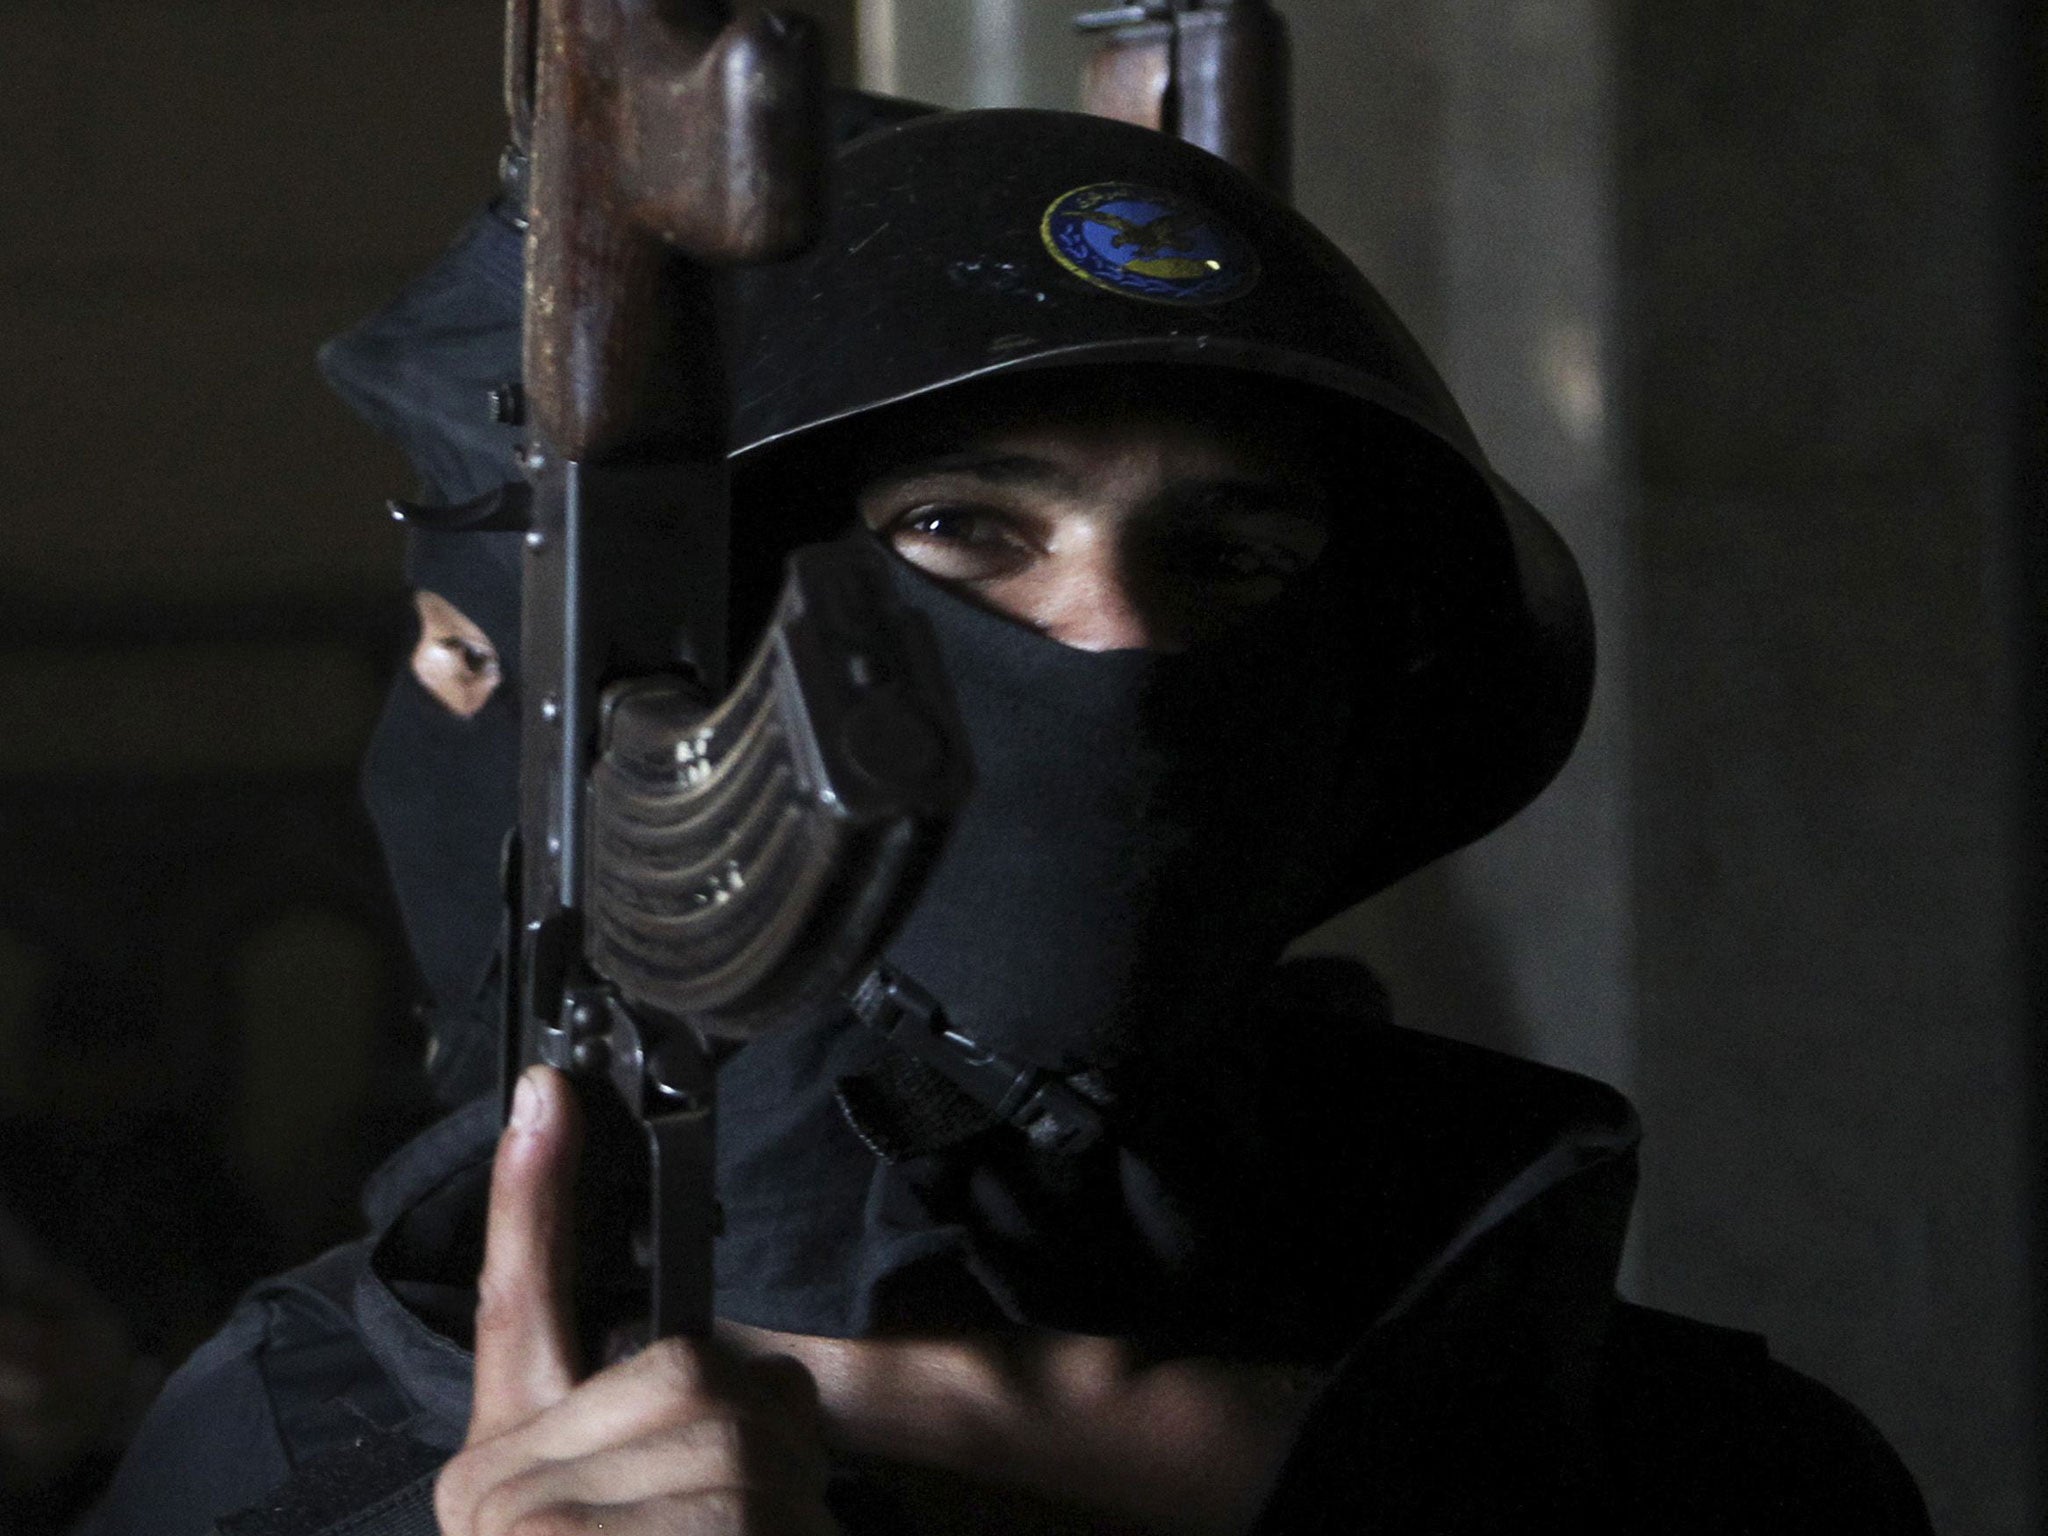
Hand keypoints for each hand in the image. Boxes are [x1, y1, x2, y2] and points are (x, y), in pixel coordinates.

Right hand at [435, 1066, 834, 1535]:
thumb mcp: (640, 1510)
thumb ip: (642, 1428)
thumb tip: (696, 1372)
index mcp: (502, 1465)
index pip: (517, 1303)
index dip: (532, 1193)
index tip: (547, 1093)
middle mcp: (499, 1488)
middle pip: (687, 1372)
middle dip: (764, 1441)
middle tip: (757, 1524)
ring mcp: (532, 1522)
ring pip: (734, 1432)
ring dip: (788, 1499)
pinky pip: (744, 1496)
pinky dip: (788, 1532)